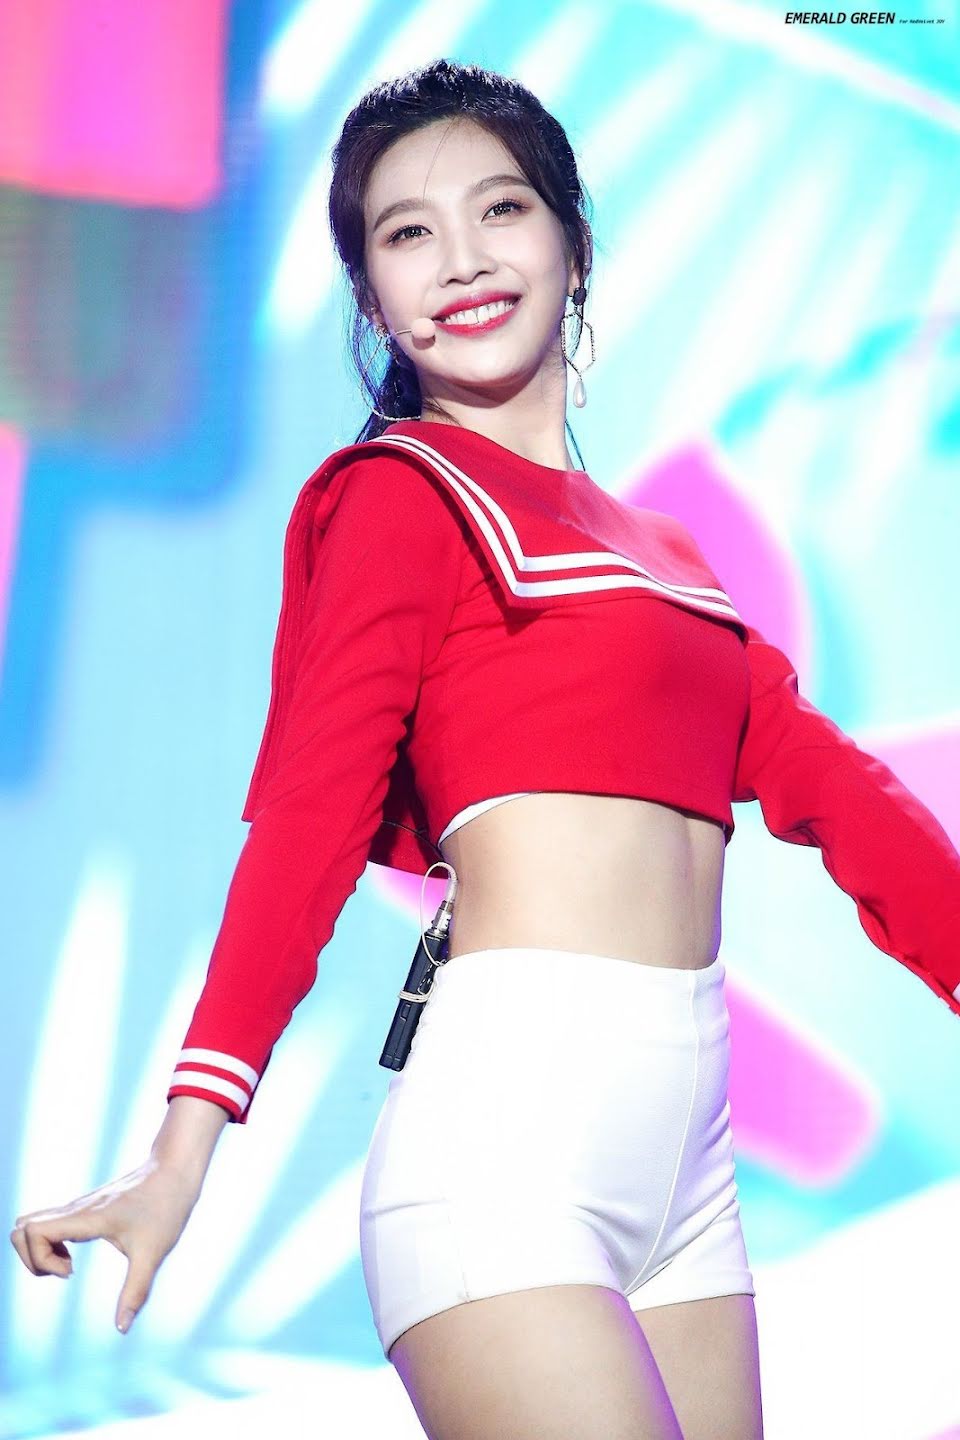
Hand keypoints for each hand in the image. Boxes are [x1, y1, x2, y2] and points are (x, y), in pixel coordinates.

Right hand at [9, 1155, 202, 1332]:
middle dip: (32, 1259)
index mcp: (87, 1218)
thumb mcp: (154, 1253)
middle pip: (22, 1228)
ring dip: (39, 1252)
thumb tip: (121, 1328)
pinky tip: (74, 1256)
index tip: (71, 1272)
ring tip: (69, 1266)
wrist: (175, 1170)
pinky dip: (49, 1245)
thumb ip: (136, 1291)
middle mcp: (76, 1209)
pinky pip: (48, 1224)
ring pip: (32, 1224)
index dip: (40, 1259)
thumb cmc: (167, 1208)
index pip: (33, 1230)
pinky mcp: (84, 1208)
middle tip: (65, 1271)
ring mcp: (78, 1206)